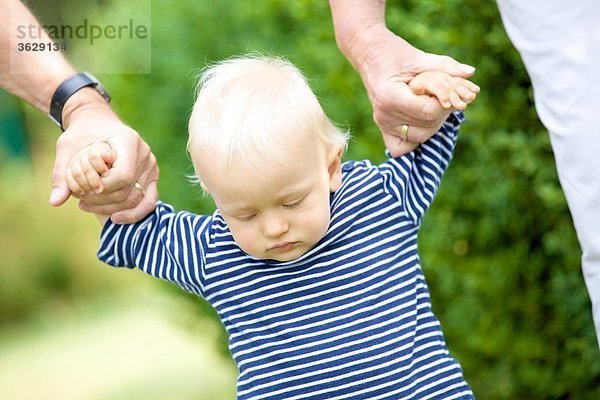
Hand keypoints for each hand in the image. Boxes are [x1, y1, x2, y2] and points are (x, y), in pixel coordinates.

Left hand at [50, 91, 158, 223]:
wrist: (97, 123)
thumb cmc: (81, 134)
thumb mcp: (67, 148)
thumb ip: (62, 174)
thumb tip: (55, 202)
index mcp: (128, 140)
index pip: (123, 175)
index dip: (104, 188)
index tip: (86, 190)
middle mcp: (144, 153)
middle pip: (128, 190)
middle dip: (102, 201)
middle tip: (81, 201)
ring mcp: (151, 166)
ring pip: (136, 199)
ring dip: (111, 208)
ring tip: (89, 206)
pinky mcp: (152, 177)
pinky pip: (149, 201)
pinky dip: (133, 213)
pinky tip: (115, 218)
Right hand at [343, 25, 475, 155]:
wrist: (368, 55)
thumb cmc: (393, 53)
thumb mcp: (419, 58)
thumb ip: (445, 66)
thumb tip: (470, 72)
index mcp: (391, 97)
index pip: (429, 111)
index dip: (446, 103)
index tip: (450, 92)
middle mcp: (384, 115)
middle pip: (427, 126)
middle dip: (442, 113)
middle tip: (443, 96)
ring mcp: (382, 124)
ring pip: (420, 137)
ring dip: (433, 123)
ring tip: (432, 104)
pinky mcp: (383, 127)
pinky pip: (401, 147)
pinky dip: (414, 140)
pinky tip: (420, 122)